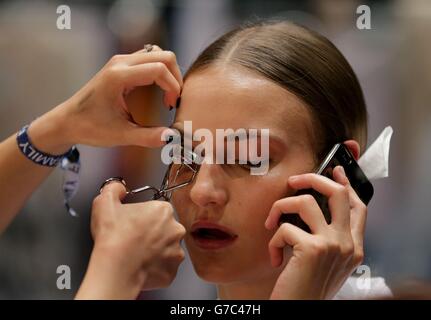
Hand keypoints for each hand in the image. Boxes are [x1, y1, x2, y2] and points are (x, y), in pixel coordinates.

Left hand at [28, 45, 181, 153]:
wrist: (67, 121)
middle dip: (175, 78)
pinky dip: (160, 71)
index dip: (173, 87)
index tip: (171, 106)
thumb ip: (148, 137)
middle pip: (163, 56)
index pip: (159, 69)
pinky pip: (149, 59)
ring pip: (158, 54)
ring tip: (167, 96)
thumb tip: (171, 137)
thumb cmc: (89, 127)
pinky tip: (158, 90)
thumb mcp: (120, 135)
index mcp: (118, 77)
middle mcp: (120, 63)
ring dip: (169, 73)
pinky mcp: (121, 65)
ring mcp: (120, 61)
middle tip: (172, 101)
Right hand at [76, 180, 185, 298]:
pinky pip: (165, 267)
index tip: (133, 223)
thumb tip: (118, 188)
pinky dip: (155, 268)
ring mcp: (176, 251)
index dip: (142, 216)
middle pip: (165, 228)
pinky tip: (141, 266)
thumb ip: (113, 189)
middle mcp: (175, 229)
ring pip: (167, 248)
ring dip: (155, 250)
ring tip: (136, 254)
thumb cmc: (114, 239)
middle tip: (134, 239)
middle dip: (152, 233)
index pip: (156, 210)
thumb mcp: (105, 203)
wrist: (116, 270)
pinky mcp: (172, 271)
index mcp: (163, 210)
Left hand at [265, 166, 365, 298]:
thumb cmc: (308, 288)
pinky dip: (273, 241)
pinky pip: (284, 228)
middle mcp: (348, 244)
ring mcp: (332, 245)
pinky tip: (275, 258)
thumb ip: (328, 238)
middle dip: (313, 179)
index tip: (335, 170)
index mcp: (354, 247)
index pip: (358, 206)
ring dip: (281, 207)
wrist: (301, 310)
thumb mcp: (327, 263)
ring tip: (272, 223)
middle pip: (337, 193)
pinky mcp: (312, 249)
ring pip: (306, 201)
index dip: (346, 184)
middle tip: (294, 181)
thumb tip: (312, 210)